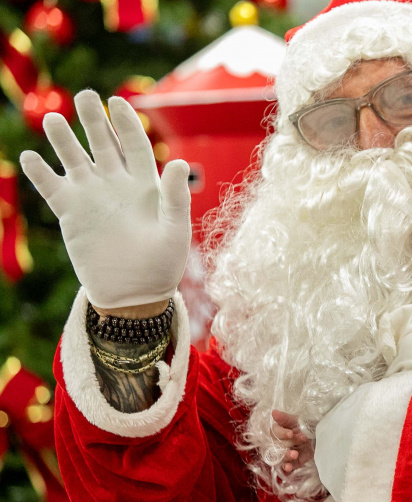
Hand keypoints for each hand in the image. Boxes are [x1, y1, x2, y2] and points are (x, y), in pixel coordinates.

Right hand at [19, 90, 190, 309]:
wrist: (135, 293)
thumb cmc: (163, 263)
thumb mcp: (175, 229)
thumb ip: (176, 196)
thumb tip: (179, 163)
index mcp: (145, 183)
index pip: (134, 144)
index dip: (126, 123)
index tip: (116, 102)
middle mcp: (117, 184)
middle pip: (103, 143)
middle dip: (93, 120)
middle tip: (84, 96)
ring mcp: (92, 197)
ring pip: (75, 159)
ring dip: (63, 140)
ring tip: (53, 120)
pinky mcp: (71, 213)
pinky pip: (52, 187)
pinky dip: (40, 172)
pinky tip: (29, 157)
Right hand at [271, 409, 309, 472]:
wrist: (326, 436)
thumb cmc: (311, 426)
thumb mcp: (299, 420)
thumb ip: (285, 418)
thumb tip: (273, 412)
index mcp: (281, 430)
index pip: (274, 432)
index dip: (281, 433)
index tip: (291, 433)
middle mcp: (282, 442)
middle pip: (276, 445)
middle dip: (288, 443)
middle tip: (302, 438)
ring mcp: (287, 452)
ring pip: (279, 456)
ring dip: (286, 455)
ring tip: (295, 454)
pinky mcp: (294, 462)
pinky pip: (287, 466)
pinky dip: (286, 467)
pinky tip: (288, 467)